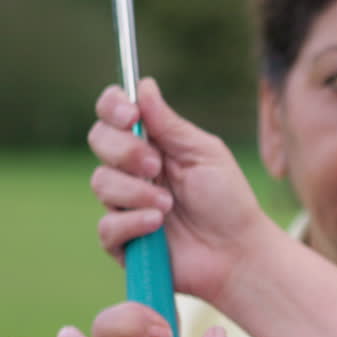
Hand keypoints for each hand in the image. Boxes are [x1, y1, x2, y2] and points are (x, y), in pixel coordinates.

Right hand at [88, 78, 274, 302]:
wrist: (237, 251)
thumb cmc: (227, 200)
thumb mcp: (205, 154)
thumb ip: (171, 124)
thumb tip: (143, 85)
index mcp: (153, 143)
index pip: (115, 114)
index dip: (113, 107)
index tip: (131, 116)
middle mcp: (132, 169)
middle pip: (99, 140)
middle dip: (126, 150)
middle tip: (156, 166)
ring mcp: (124, 203)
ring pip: (101, 182)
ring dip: (137, 191)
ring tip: (169, 205)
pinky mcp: (121, 239)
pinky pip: (107, 225)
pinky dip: (133, 222)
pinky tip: (157, 225)